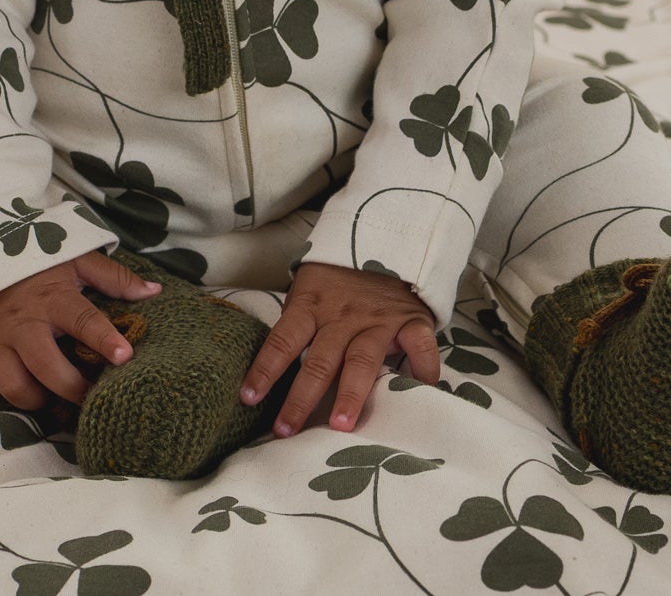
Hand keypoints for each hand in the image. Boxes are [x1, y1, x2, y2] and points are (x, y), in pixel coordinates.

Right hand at [0, 249, 160, 409]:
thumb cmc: (39, 262)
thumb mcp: (77, 259)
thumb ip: (114, 278)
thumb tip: (154, 291)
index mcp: (53, 297)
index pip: (84, 320)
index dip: (105, 339)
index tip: (125, 356)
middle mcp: (23, 321)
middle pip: (46, 367)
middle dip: (71, 389)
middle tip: (88, 397)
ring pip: (13, 385)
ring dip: (35, 398)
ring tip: (50, 396)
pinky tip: (16, 386)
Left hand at [239, 261, 439, 436]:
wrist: (386, 239)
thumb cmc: (338, 276)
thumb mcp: (310, 289)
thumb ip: (298, 322)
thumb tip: (272, 368)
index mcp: (312, 305)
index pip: (283, 340)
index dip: (265, 369)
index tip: (248, 399)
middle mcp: (343, 316)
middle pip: (319, 361)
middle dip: (301, 398)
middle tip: (286, 431)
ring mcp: (378, 320)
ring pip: (362, 361)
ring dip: (350, 394)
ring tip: (340, 425)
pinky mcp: (411, 321)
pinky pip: (419, 347)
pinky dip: (422, 370)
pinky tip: (419, 394)